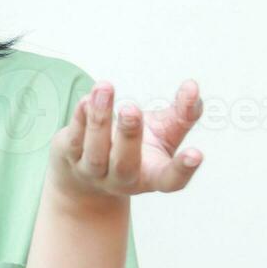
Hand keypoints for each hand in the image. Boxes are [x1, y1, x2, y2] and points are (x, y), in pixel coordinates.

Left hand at [47, 78, 203, 207]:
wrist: (87, 172)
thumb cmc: (137, 147)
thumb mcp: (164, 133)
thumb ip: (183, 113)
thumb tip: (192, 87)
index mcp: (152, 175)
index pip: (171, 180)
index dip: (183, 169)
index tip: (196, 153)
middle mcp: (122, 179)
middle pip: (125, 164)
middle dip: (128, 135)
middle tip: (131, 108)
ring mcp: (93, 172)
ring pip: (95, 151)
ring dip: (100, 119)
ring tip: (105, 88)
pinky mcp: (70, 157)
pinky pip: (74, 139)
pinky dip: (80, 118)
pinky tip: (87, 99)